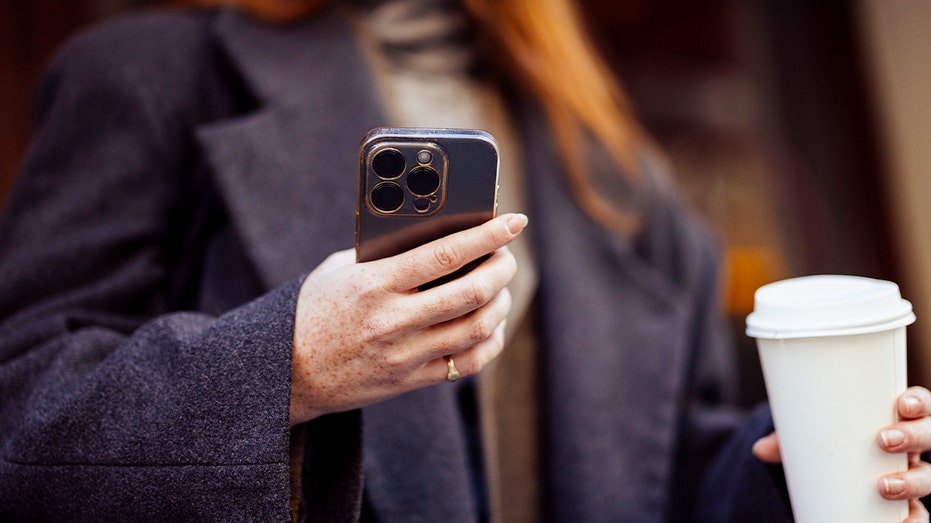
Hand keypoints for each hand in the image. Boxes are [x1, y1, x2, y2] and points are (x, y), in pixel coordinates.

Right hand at [289, 213, 527, 424]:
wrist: (290, 371)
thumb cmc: (317, 308)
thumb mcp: (341, 269)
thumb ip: (385, 254)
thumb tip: (440, 233)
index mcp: (373, 284)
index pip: (444, 254)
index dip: (486, 235)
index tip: (513, 221)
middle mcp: (393, 321)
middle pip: (471, 292)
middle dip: (502, 268)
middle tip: (507, 255)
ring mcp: (404, 355)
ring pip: (477, 328)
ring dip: (500, 303)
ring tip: (500, 287)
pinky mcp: (411, 380)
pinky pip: (468, 363)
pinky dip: (490, 340)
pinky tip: (490, 324)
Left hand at [752, 386, 930, 522]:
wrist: (835, 472)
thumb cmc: (829, 441)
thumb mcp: (810, 434)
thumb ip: (789, 439)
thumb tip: (759, 450)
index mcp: (895, 418)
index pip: (919, 404)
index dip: (918, 402)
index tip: (901, 403)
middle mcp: (912, 446)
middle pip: (930, 436)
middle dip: (914, 437)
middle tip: (883, 440)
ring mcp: (912, 474)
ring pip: (928, 476)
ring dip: (913, 481)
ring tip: (884, 486)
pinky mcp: (907, 503)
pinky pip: (920, 513)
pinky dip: (916, 519)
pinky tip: (905, 522)